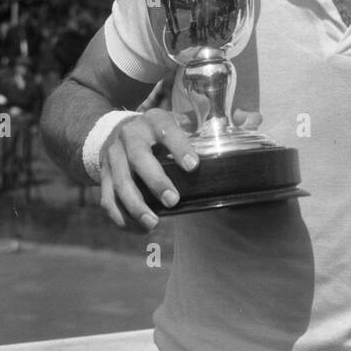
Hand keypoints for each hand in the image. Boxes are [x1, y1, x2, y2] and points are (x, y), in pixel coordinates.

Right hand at [98, 107, 198, 231]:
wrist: (113, 131)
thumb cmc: (157, 132)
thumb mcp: (177, 120)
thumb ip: (206, 125)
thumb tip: (247, 120)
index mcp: (153, 121)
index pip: (167, 130)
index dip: (179, 147)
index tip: (194, 166)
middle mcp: (129, 137)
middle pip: (138, 158)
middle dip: (155, 181)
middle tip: (173, 201)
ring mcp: (113, 157)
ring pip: (119, 183)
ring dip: (135, 206)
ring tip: (153, 224)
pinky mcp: (103, 176)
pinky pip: (108, 199)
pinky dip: (121, 217)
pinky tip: (139, 230)